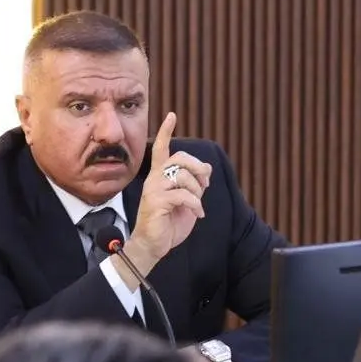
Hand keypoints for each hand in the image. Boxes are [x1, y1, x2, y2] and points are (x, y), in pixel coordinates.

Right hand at [122, 113, 212, 282]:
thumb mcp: (186, 200)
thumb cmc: (168, 223)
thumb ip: (194, 183)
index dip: (166, 131)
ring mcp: (154, 190)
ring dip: (197, 191)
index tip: (172, 115)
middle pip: (179, 158)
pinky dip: (195, 204)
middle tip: (205, 184)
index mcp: (159, 176)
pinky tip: (197, 214)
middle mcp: (154, 179)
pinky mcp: (156, 202)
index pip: (161, 148)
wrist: (153, 246)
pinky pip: (183, 195)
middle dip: (198, 168)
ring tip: (198, 204)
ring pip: (183, 176)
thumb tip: (207, 167)